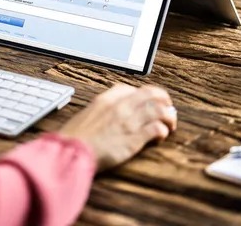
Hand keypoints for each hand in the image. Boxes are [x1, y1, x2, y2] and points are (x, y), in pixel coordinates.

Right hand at [59, 84, 176, 171]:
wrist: (71, 151)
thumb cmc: (75, 137)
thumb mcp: (88, 114)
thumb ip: (103, 109)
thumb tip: (113, 112)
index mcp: (108, 98)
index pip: (134, 89)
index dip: (147, 95)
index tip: (151, 102)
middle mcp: (121, 106)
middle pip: (152, 94)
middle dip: (164, 100)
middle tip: (169, 109)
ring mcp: (128, 121)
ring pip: (159, 110)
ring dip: (168, 117)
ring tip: (169, 125)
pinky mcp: (134, 138)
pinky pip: (157, 129)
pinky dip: (163, 131)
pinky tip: (160, 137)